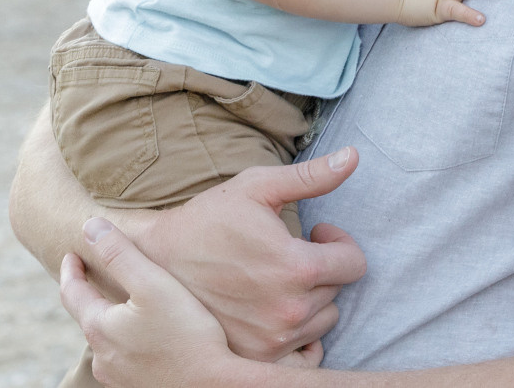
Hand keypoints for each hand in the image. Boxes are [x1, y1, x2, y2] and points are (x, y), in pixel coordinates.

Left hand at [61, 217, 248, 386]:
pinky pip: (125, 359)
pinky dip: (128, 342)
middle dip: (90, 295)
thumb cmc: (188, 335)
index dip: (71, 270)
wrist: (217, 387)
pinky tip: (145, 338)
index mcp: (100, 329)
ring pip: (107, 342)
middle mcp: (103, 359)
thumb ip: (119, 253)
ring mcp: (120, 379)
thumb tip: (89, 227)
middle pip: (88, 318)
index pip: (71, 293)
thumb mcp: (152, 283)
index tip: (72, 255)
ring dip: (111, 321)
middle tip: (94, 276)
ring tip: (122, 306)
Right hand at [118, 147, 366, 360]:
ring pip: (323, 319)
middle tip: (288, 252)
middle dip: (321, 268)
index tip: (316, 232)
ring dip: (311, 298)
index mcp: (296, 266)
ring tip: (277, 278)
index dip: (338, 242)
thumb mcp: (256, 187)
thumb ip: (310, 176)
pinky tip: (275, 309)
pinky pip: (307, 349)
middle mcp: (290, 309)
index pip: (354, 263)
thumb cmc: (209, 219)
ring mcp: (276, 338)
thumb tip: (353, 157)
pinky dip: (299, 331)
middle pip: (337, 290)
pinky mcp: (261, 356)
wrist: (158, 260)